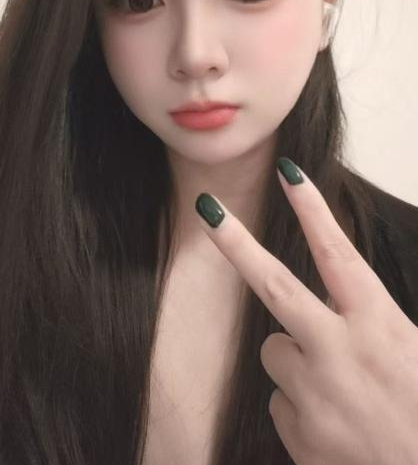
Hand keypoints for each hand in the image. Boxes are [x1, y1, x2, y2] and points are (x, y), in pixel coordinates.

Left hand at [194, 159, 417, 464]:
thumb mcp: (412, 348)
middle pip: (273, 284)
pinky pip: (281, 401)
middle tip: (207, 207)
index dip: (312, 208)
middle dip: (236, 242)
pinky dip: (300, 406)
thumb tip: (333, 296)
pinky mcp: (298, 432)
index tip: (288, 172)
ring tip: (340, 390)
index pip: (337, 252)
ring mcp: (314, 393)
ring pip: (275, 350)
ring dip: (296, 360)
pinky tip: (335, 424)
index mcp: (379, 324)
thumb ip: (370, 320)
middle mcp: (339, 351)